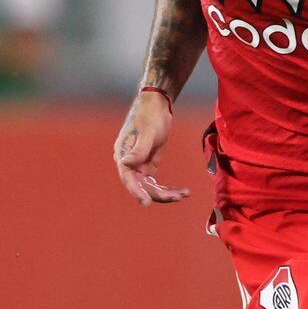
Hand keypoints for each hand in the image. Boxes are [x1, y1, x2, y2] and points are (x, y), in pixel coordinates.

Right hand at [114, 91, 190, 205]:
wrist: (156, 106)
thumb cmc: (150, 116)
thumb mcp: (148, 133)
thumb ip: (138, 150)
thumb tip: (125, 163)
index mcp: (123, 155)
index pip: (128, 178)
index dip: (137, 192)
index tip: (147, 203)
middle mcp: (129, 164)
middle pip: (141, 186)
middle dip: (159, 194)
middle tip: (178, 197)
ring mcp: (139, 166)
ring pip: (150, 187)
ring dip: (166, 194)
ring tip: (184, 194)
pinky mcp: (148, 165)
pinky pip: (156, 183)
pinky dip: (168, 189)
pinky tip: (183, 192)